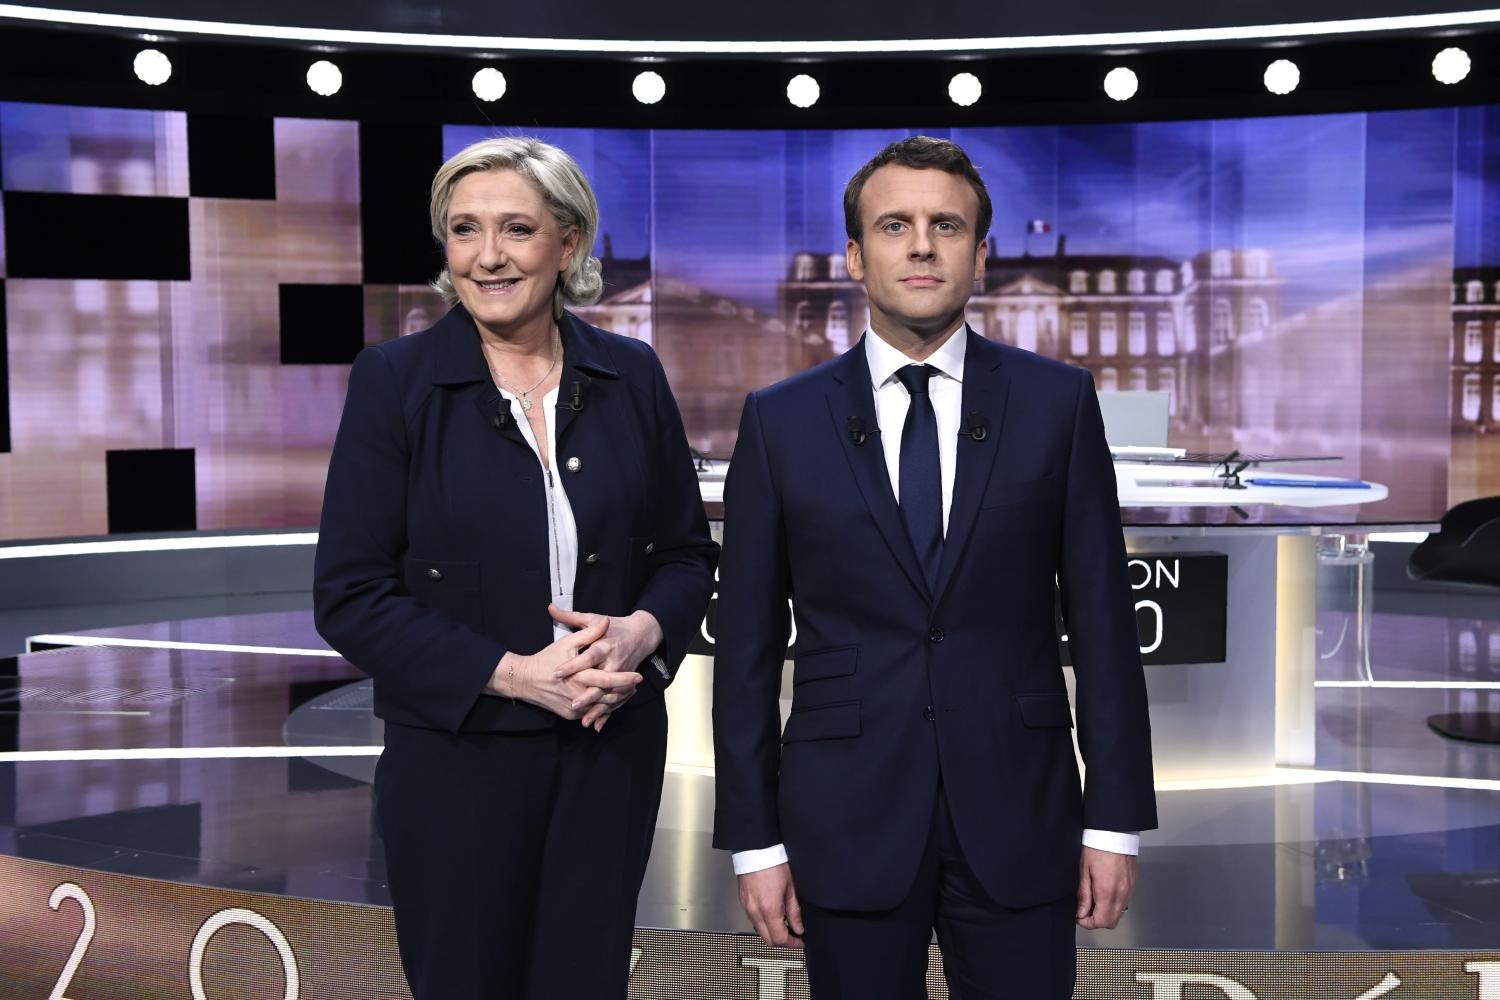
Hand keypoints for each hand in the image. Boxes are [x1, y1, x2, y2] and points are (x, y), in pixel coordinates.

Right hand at [486, 618, 640, 721]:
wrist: (525, 679)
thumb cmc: (548, 658)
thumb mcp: (568, 642)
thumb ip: (589, 633)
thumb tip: (606, 622)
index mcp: (579, 676)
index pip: (608, 680)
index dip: (624, 679)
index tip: (638, 676)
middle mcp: (578, 694)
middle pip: (608, 697)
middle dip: (625, 691)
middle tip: (637, 685)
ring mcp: (574, 707)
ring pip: (602, 707)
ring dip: (617, 700)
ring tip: (629, 691)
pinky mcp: (570, 715)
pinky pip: (591, 712)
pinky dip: (603, 707)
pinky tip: (613, 699)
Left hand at [550, 605, 663, 730]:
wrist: (642, 634)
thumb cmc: (614, 626)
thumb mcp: (593, 618)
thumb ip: (571, 616)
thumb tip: (550, 608)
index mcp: (605, 644)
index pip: (588, 656)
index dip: (573, 665)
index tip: (557, 672)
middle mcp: (614, 662)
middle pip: (601, 680)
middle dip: (588, 694)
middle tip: (572, 704)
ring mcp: (621, 674)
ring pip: (609, 695)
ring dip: (597, 708)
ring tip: (583, 720)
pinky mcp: (624, 684)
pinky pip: (615, 701)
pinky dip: (606, 714)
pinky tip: (595, 725)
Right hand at [738, 863, 803, 948]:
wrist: (755, 850)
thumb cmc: (773, 863)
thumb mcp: (791, 888)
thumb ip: (794, 911)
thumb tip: (798, 928)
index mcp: (770, 909)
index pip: (780, 939)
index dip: (792, 943)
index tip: (800, 941)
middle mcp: (756, 912)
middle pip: (768, 940)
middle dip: (782, 941)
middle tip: (794, 936)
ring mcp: (747, 908)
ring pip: (760, 931)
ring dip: (772, 932)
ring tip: (784, 923)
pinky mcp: (743, 902)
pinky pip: (754, 920)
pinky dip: (764, 923)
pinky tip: (772, 914)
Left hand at [1075, 846, 1135, 929]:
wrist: (1114, 832)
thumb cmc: (1097, 848)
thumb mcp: (1084, 871)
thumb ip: (1083, 895)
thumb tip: (1080, 912)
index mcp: (1107, 892)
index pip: (1100, 922)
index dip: (1087, 923)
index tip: (1078, 916)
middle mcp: (1121, 894)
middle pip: (1111, 922)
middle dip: (1097, 920)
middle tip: (1085, 909)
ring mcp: (1129, 890)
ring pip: (1119, 913)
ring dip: (1106, 912)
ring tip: (1094, 899)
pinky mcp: (1132, 884)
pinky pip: (1124, 902)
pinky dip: (1114, 903)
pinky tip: (1104, 892)